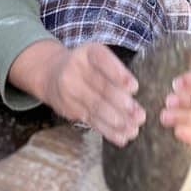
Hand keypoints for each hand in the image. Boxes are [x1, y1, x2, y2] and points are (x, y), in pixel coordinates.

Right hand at [10, 40, 144, 145]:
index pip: (103, 61)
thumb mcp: (97, 57)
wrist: (51, 74)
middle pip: (101, 87)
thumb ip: (115, 70)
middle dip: (122, 103)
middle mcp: (76, 69)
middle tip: (139, 115)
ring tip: (134, 129)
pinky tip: (122, 136)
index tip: (134, 87)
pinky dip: (109, 131)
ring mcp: (70, 90)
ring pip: (96, 107)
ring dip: (117, 121)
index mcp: (88, 53)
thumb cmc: (86, 66)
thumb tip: (136, 93)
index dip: (119, 74)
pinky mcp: (69, 108)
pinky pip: (91, 121)